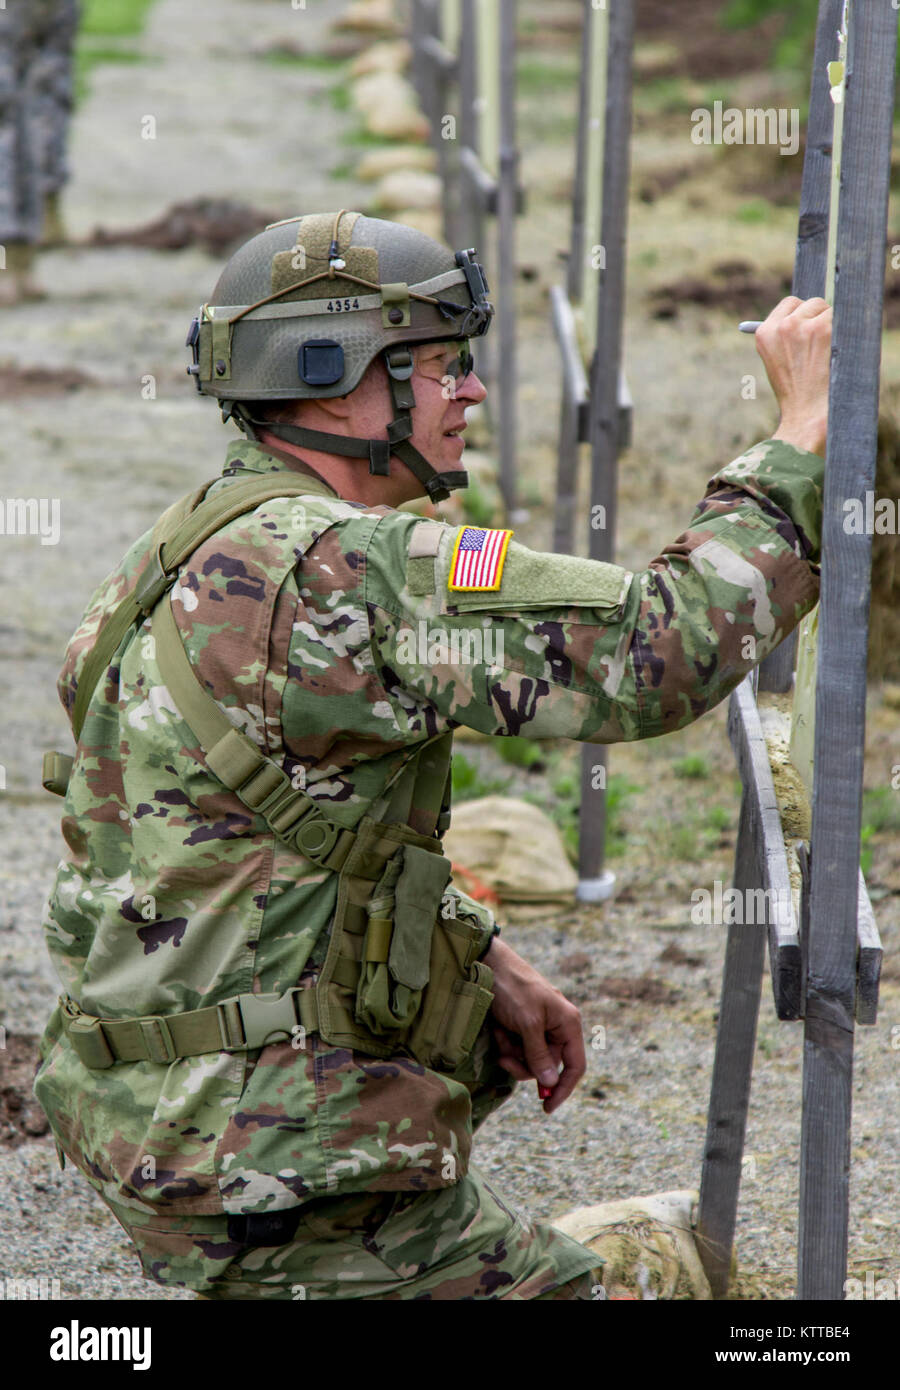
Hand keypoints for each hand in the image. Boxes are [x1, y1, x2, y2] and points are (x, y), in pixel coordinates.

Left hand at [482, 936, 585, 1114]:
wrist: (488, 963)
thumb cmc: (513, 988)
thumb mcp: (527, 1022)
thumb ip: (539, 1053)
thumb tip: (550, 1083)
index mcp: (567, 1024)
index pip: (575, 1066)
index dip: (563, 1088)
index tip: (547, 1107)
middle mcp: (557, 1027)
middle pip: (547, 1066)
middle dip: (525, 1065)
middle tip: (506, 1060)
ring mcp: (539, 1027)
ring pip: (530, 1060)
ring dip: (512, 1053)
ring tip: (501, 1035)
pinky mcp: (522, 1026)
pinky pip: (517, 1048)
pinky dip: (506, 1044)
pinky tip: (498, 1029)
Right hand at [754, 296, 831, 456]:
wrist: (806, 414)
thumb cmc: (795, 394)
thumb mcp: (777, 363)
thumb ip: (784, 337)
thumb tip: (801, 317)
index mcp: (765, 334)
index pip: (790, 304)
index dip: (803, 316)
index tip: (811, 329)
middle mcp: (782, 326)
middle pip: (812, 303)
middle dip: (820, 319)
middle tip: (823, 346)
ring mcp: (803, 326)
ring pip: (829, 310)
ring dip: (834, 327)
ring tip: (828, 356)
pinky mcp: (823, 329)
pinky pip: (843, 318)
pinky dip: (845, 334)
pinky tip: (837, 354)